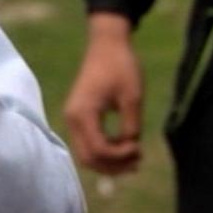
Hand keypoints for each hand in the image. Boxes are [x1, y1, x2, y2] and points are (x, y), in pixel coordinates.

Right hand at [64, 14, 143, 174]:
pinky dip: (104, 152)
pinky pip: (88, 144)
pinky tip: (123, 148)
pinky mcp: (78, 118)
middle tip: (138, 162)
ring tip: (134, 159)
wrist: (106, 46)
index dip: (120, 156)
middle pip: (88, 158)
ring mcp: (73, 120)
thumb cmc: (121, 67)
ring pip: (86, 155)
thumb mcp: (132, 98)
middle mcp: (72, 120)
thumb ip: (131, 126)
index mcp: (83, 114)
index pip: (98, 149)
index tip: (140, 147)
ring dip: (109, 162)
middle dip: (113, 166)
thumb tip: (131, 148)